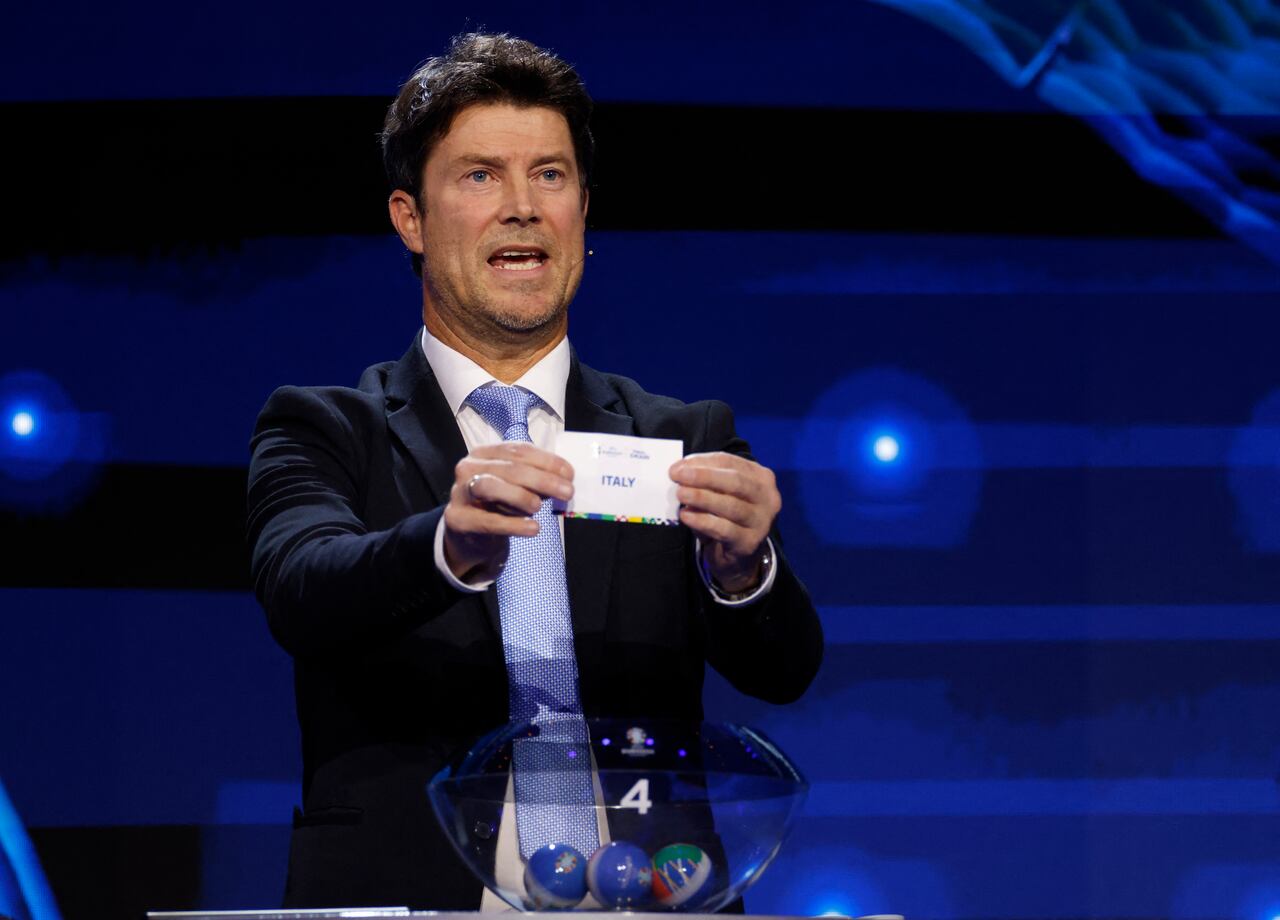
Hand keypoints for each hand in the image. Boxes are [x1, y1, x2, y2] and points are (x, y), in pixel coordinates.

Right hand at [443, 443, 573, 580]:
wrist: (467, 537)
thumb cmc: (496, 506)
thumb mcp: (515, 487)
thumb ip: (535, 479)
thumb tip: (565, 479)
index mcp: (484, 453)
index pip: (518, 450)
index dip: (547, 460)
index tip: (570, 474)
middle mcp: (468, 467)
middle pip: (509, 468)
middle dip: (542, 479)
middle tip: (567, 492)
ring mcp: (460, 493)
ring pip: (490, 486)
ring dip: (521, 496)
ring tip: (539, 508)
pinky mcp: (458, 520)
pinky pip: (488, 520)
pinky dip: (513, 524)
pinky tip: (533, 528)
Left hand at [669, 452, 780, 593]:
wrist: (739, 555)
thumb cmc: (727, 516)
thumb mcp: (718, 493)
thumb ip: (704, 479)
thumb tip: (680, 470)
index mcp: (761, 477)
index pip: (730, 462)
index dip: (703, 462)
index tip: (678, 466)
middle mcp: (768, 497)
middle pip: (735, 481)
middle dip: (704, 476)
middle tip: (677, 475)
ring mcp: (762, 521)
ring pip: (731, 506)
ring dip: (702, 498)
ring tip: (681, 494)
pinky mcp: (750, 542)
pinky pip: (724, 529)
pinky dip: (703, 521)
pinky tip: (686, 516)